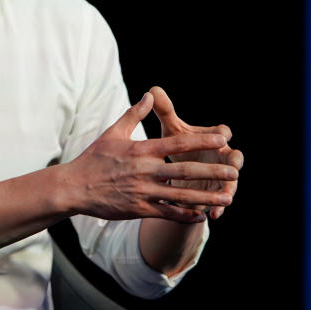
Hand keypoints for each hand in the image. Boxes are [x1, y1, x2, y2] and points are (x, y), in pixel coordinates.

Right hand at [66, 92, 238, 223]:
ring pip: (181, 195)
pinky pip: (167, 213)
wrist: (76, 187)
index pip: (177, 144)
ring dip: (206, 196)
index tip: (222, 139)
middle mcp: (145, 171)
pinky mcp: (139, 209)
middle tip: (234, 171)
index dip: (202, 141)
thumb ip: (134, 114)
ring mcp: (144, 192)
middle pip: (185, 170)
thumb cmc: (95, 158)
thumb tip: (149, 95)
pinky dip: (186, 214)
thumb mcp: (113, 133)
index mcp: (141, 150)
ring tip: (227, 196)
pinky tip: (202, 214)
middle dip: (212, 171)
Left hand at [150, 86, 243, 219]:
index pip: (221, 132)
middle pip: (233, 157)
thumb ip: (166, 112)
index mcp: (212, 138)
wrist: (178, 171)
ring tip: (226, 196)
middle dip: (233, 161)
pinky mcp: (216, 194)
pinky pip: (220, 202)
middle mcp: (222, 156)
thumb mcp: (172, 130)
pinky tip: (213, 215)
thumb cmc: (178, 146)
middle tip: (234, 165)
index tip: (220, 135)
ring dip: (228, 188)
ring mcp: (222, 176)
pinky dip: (217, 208)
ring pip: (230, 182)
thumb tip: (152, 89)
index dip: (220, 133)